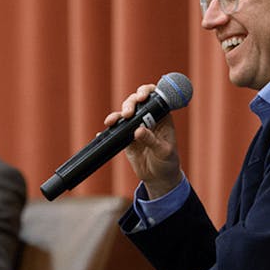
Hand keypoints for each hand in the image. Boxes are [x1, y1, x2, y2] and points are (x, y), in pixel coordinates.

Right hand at [104, 83, 181, 197]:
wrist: (158, 177)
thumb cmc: (167, 161)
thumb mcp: (163, 152)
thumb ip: (152, 140)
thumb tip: (138, 130)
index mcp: (162, 116)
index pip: (155, 97)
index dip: (147, 92)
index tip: (142, 97)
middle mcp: (148, 118)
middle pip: (137, 101)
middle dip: (130, 103)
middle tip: (127, 114)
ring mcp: (136, 126)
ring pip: (124, 113)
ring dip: (117, 114)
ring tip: (112, 121)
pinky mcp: (126, 137)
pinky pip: (115, 130)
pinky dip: (109, 130)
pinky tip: (102, 133)